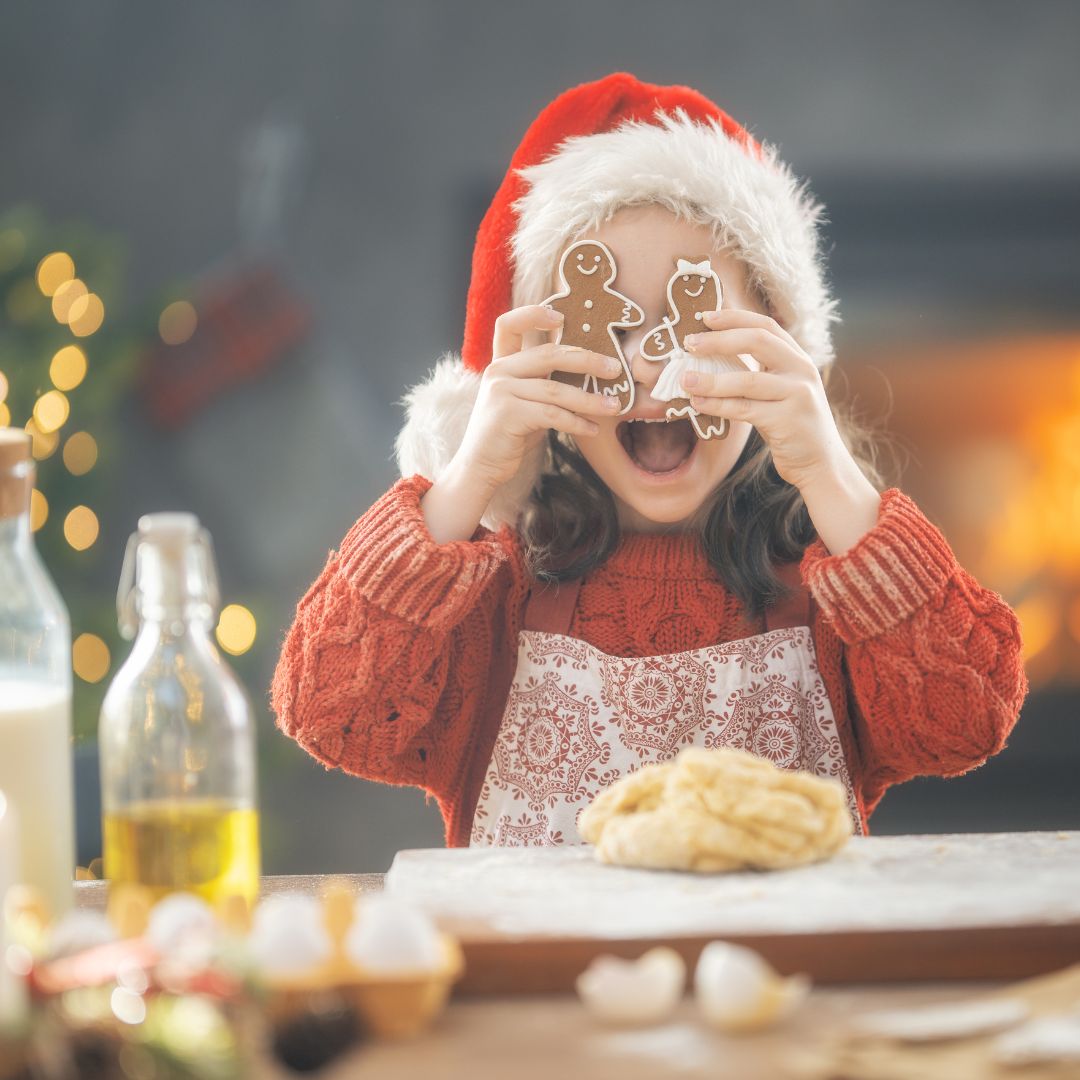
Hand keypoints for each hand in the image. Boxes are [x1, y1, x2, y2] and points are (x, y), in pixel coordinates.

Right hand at [453, 305, 623, 491]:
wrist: (481, 468)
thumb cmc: (509, 436)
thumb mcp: (526, 402)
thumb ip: (544, 383)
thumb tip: (589, 372)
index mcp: (501, 364)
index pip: (508, 324)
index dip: (533, 314)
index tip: (562, 316)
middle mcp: (498, 372)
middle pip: (548, 354)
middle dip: (587, 360)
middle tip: (614, 369)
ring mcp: (500, 391)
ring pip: (555, 389)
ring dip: (589, 399)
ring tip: (614, 406)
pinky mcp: (507, 414)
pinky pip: (552, 413)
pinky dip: (576, 422)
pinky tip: (593, 429)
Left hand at [679, 309, 850, 491]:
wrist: (820, 463)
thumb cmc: (790, 426)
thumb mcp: (780, 391)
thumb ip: (757, 372)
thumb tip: (709, 358)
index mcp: (797, 358)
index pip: (765, 326)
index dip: (734, 318)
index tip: (705, 317)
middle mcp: (801, 370)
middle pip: (758, 341)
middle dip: (720, 339)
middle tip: (689, 343)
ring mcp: (797, 394)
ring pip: (747, 380)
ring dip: (712, 379)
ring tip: (685, 379)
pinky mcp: (787, 421)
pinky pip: (744, 409)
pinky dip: (718, 405)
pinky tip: (698, 403)